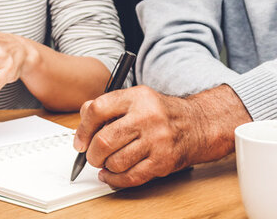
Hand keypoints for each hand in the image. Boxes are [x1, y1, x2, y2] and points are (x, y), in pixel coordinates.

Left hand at [74, 85, 247, 186]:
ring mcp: (157, 140)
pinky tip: (111, 175)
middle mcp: (147, 117)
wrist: (196, 125)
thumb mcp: (136, 98)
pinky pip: (130, 177)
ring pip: (115, 161)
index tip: (80, 142)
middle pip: (104, 140)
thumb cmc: (160, 114)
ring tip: (107, 162)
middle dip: (92, 154)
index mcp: (137, 97)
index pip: (97, 110)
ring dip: (105, 166)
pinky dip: (115, 180)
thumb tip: (82, 118)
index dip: (83, 129)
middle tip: (92, 156)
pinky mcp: (162, 161)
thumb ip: (108, 105)